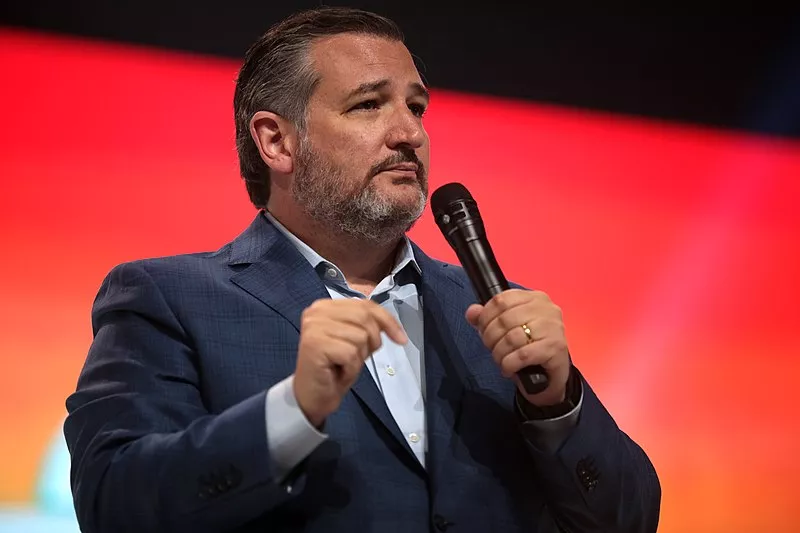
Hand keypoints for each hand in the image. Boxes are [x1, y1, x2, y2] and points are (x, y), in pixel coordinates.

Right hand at [294, 299, 406, 426]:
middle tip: (360, 357)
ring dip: (359, 357)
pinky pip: (350, 353)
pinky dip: (351, 368)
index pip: (365, 305)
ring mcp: (314, 327)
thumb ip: (368, 325)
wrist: (313, 396)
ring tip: (344, 364)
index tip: (401, 337)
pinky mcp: (315, 344)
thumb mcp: (356, 341)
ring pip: (360, 336)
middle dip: (372, 340)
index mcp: (326, 306)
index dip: (387, 320)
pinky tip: (339, 371)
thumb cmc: (334, 368)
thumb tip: (392, 325)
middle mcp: (316, 312)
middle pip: (364, 317)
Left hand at [465, 289, 570, 406]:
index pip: (501, 299)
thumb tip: (472, 312)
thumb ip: (488, 318)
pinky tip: (508, 369)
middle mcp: (547, 309)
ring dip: (499, 353)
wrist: (552, 376)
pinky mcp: (555, 348)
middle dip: (490, 337)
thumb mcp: (508, 330)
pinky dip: (509, 364)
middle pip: (504, 319)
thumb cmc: (530, 348)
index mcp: (535, 298)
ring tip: (500, 360)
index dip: (485, 316)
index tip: (482, 329)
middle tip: (491, 348)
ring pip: (511, 338)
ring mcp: (553, 328)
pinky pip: (522, 355)